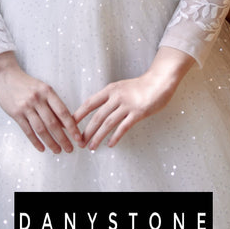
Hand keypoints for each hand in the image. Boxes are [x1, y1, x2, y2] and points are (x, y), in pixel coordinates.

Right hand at [0, 52, 84, 153]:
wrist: (6, 76)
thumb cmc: (27, 84)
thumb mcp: (43, 88)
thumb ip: (53, 104)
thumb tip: (65, 123)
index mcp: (48, 91)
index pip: (63, 112)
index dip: (72, 126)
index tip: (78, 137)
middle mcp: (37, 99)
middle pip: (53, 123)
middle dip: (63, 138)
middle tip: (69, 149)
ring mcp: (26, 107)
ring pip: (41, 129)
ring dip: (50, 142)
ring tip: (57, 150)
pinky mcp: (16, 113)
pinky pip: (27, 131)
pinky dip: (35, 141)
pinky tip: (42, 148)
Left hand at [74, 47, 195, 150]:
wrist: (159, 82)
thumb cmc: (140, 86)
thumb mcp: (121, 87)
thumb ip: (109, 97)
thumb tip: (95, 110)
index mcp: (110, 90)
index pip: (90, 103)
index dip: (78, 114)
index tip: (69, 124)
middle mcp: (116, 97)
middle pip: (97, 116)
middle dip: (86, 131)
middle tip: (79, 142)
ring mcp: (127, 105)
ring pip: (108, 124)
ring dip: (98, 136)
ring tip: (91, 146)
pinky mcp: (138, 113)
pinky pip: (123, 127)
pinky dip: (115, 137)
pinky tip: (110, 145)